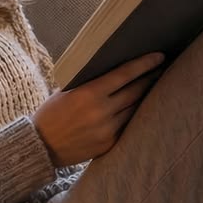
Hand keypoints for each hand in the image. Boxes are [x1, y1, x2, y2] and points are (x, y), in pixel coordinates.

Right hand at [34, 52, 164, 165]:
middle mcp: (101, 111)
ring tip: (154, 86)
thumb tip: (115, 70)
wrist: (40, 146)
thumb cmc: (51, 113)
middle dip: (151, 78)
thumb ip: (90, 82)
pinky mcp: (109, 144)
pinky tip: (139, 107)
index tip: (159, 56)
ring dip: (145, 97)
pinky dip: (133, 115)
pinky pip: (127, 126)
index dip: (144, 64)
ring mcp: (107, 130)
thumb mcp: (66, 90)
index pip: (125, 74)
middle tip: (162, 69)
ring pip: (135, 109)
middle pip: (136, 91)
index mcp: (89, 93)